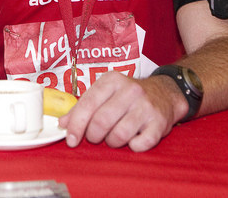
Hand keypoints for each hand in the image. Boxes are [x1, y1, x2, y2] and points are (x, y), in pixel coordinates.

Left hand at [58, 71, 185, 151]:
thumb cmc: (128, 96)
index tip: (71, 140)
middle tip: (96, 137)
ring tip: (114, 137)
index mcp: (112, 80)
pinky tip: (133, 139)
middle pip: (102, 121)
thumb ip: (83, 107)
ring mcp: (146, 106)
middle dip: (94, 136)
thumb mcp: (105, 93)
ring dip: (112, 142)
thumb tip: (63, 124)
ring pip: (119, 134)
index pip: (88, 104)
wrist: (165, 93)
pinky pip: (140, 144)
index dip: (77, 125)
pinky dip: (133, 146)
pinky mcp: (159, 122)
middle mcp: (130, 90)